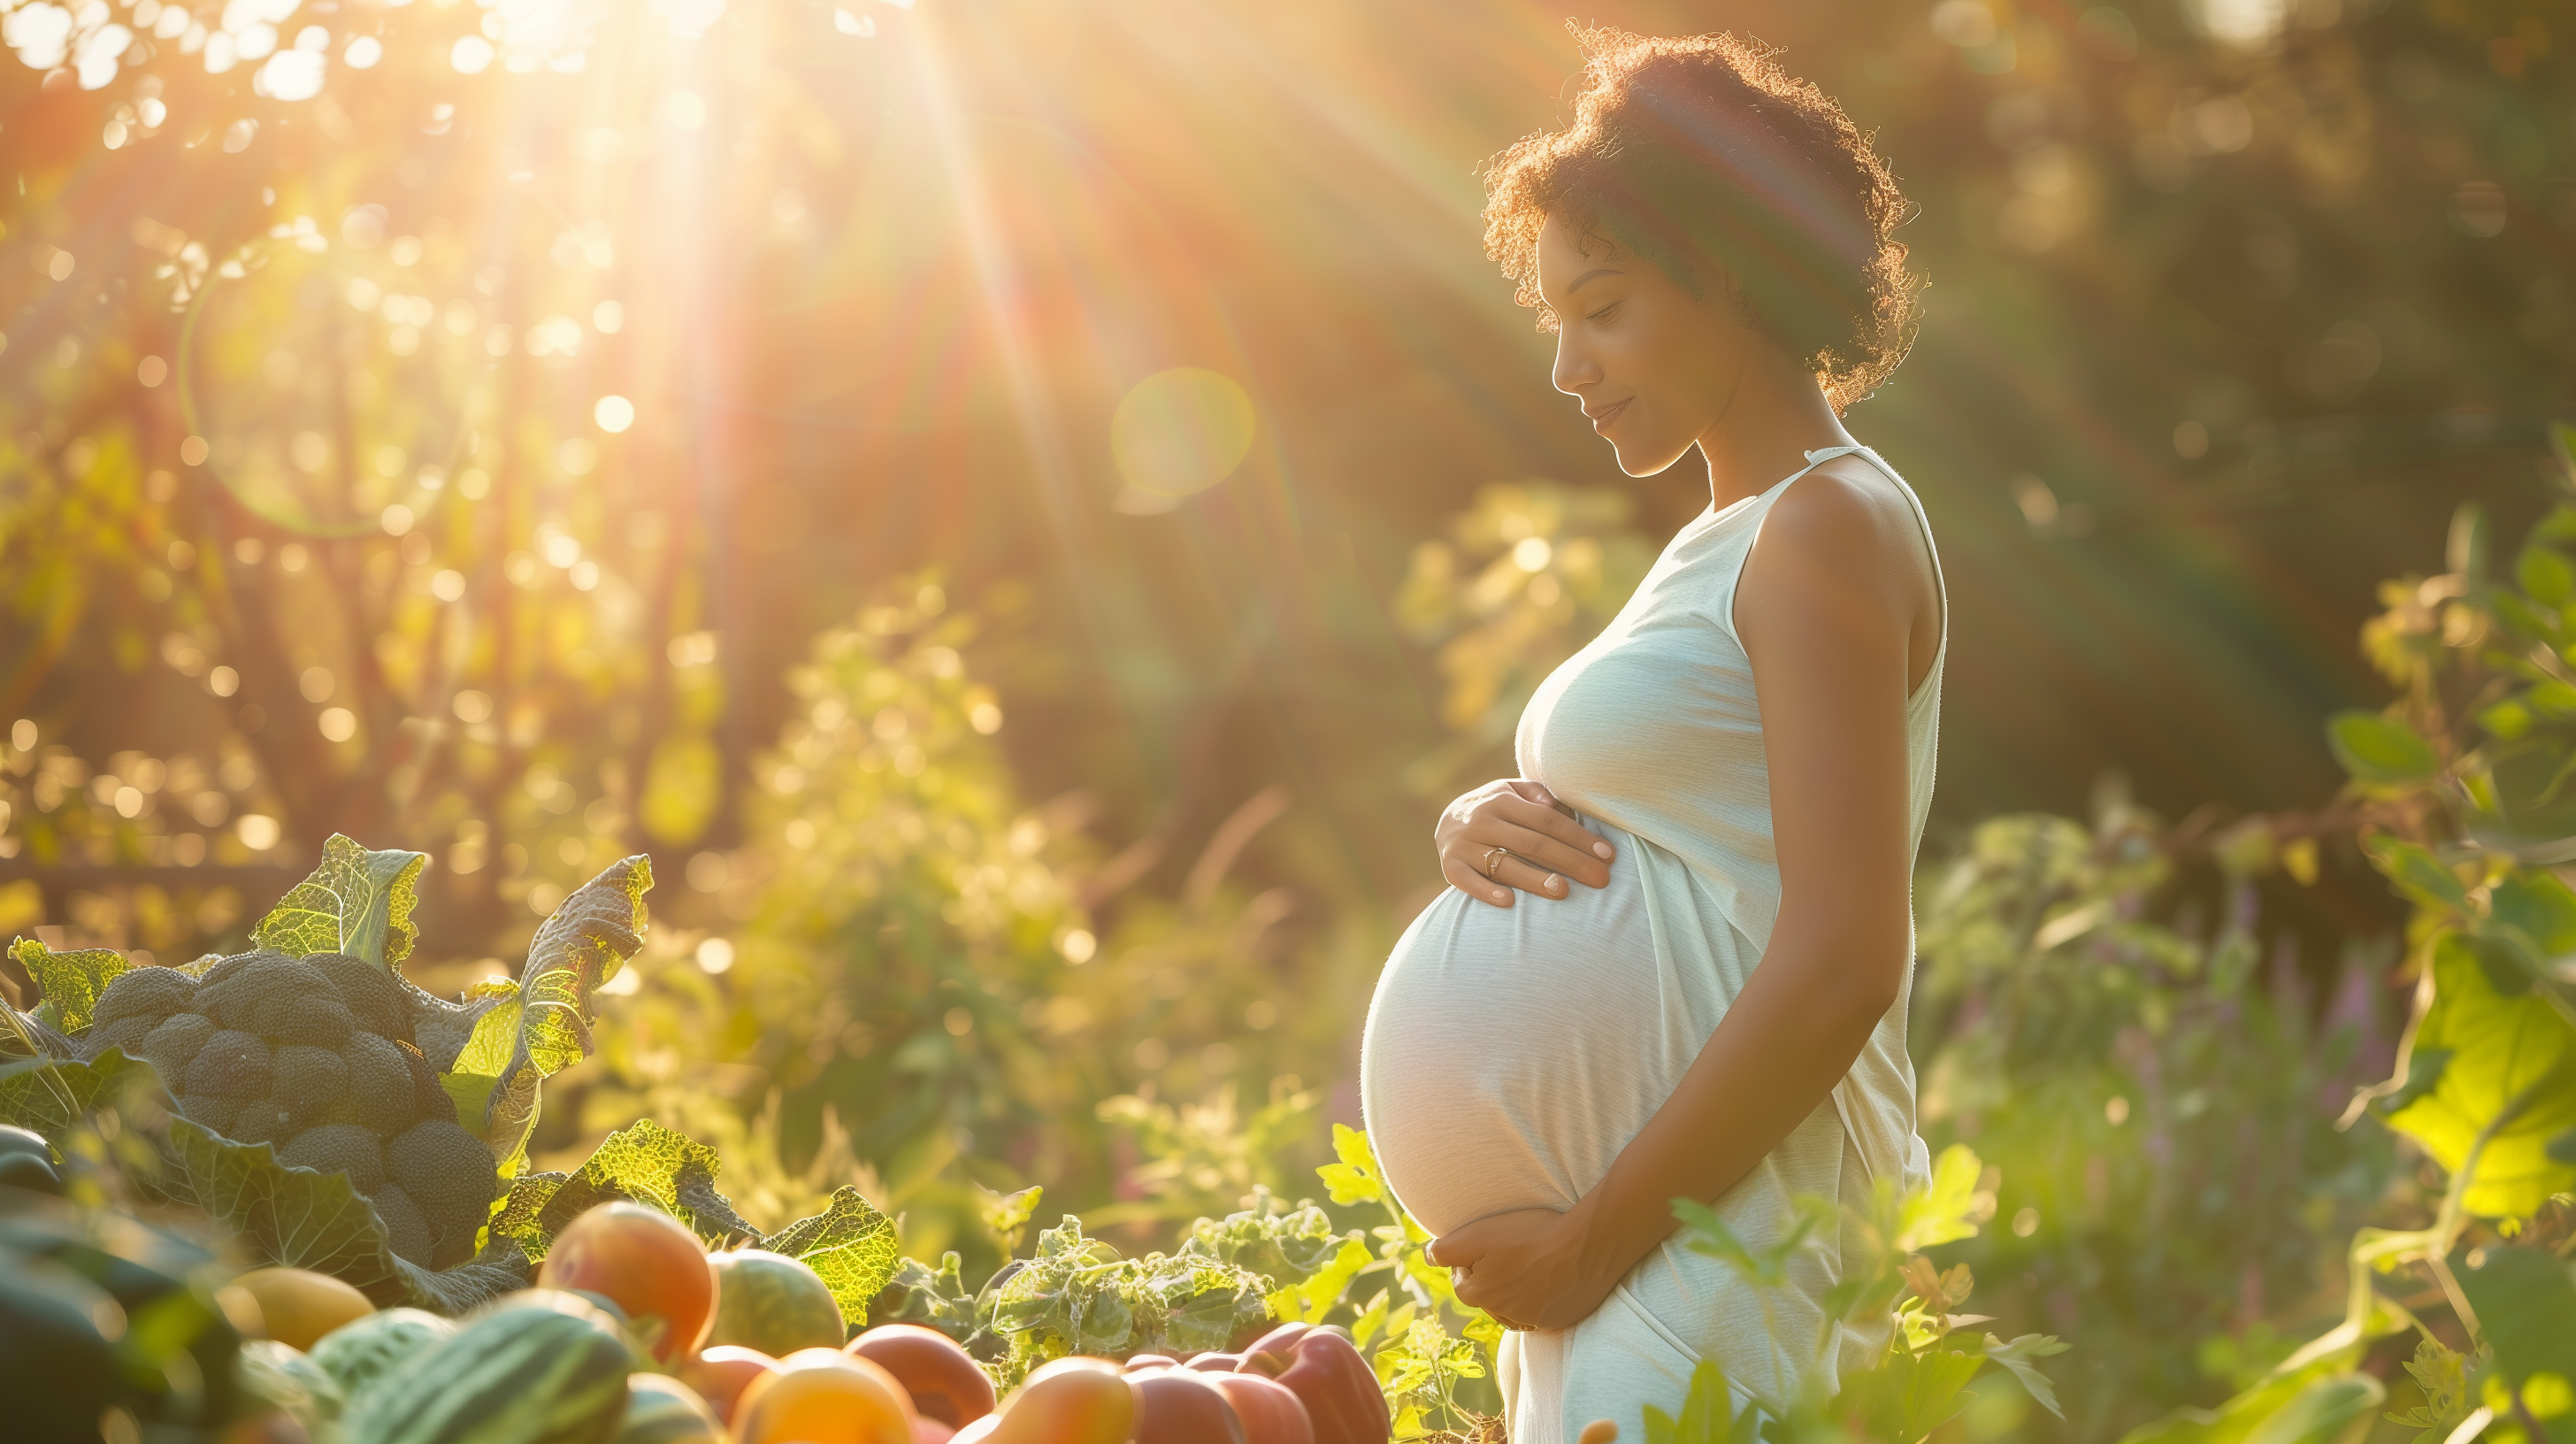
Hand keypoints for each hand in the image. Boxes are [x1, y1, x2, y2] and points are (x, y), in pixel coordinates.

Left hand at [1425, 1203, 1621, 1332]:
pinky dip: (1538, 1301)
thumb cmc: (1531, 1235)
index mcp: (1480, 1295)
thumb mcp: (1479, 1234)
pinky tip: (1547, 1281)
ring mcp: (1533, 1321)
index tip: (1486, 1244)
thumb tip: (1427, 1257)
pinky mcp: (1558, 1320)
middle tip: (1509, 1251)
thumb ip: (1446, 1249)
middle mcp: (1503, 1314)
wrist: (1586, 1246)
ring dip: (1513, 1292)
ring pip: (1512, 1308)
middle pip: (1487, 1296)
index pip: (1462, 1281)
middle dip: (1491, 1277)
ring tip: (1527, 1265)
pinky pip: (1539, 1315)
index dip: (1470, 1260)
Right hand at [1435, 779, 1613, 907]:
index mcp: (1502, 799)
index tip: (1607, 855)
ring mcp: (1463, 845)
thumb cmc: (1496, 808)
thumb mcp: (1513, 791)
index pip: (1547, 820)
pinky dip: (1487, 891)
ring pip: (1503, 864)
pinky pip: (1467, 882)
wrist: (1445, 820)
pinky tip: (1510, 902)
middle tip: (1601, 879)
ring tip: (1564, 891)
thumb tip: (1558, 807)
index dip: (1579, 837)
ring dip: (1534, 879)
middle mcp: (1481, 820)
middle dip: (1571, 861)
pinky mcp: (1450, 867)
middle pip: (1532, 843)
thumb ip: (1538, 794)